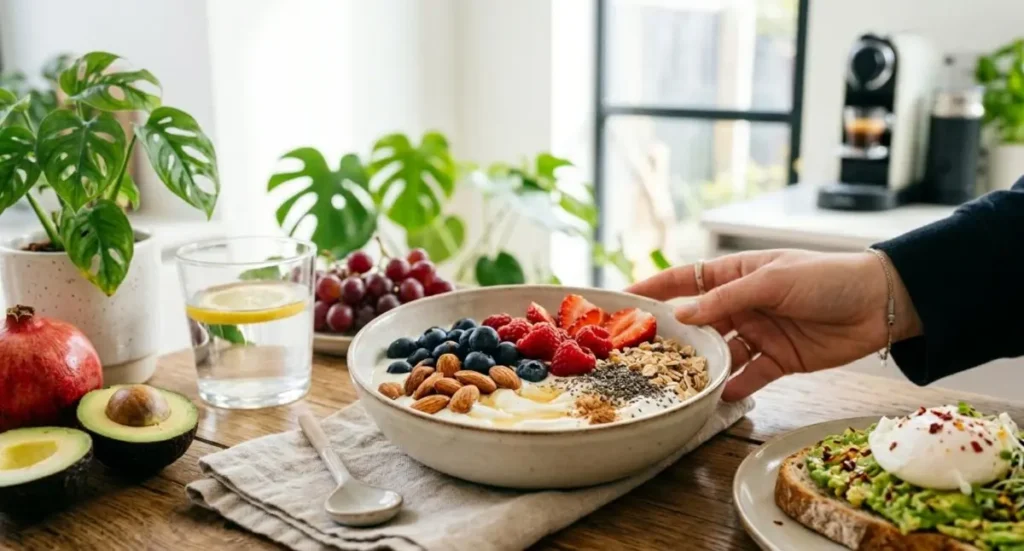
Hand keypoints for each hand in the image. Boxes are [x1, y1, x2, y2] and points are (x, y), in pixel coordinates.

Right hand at [626, 250, 920, 400]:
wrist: (881, 304)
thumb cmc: (826, 277)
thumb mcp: (772, 281)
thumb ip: (725, 299)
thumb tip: (682, 314)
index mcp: (737, 275)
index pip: (685, 280)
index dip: (654, 289)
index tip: (621, 300)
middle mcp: (742, 304)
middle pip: (697, 322)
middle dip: (672, 337)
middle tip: (641, 354)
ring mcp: (759, 333)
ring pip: (719, 354)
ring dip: (702, 367)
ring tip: (677, 383)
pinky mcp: (779, 360)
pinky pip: (748, 376)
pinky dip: (732, 388)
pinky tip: (716, 399)